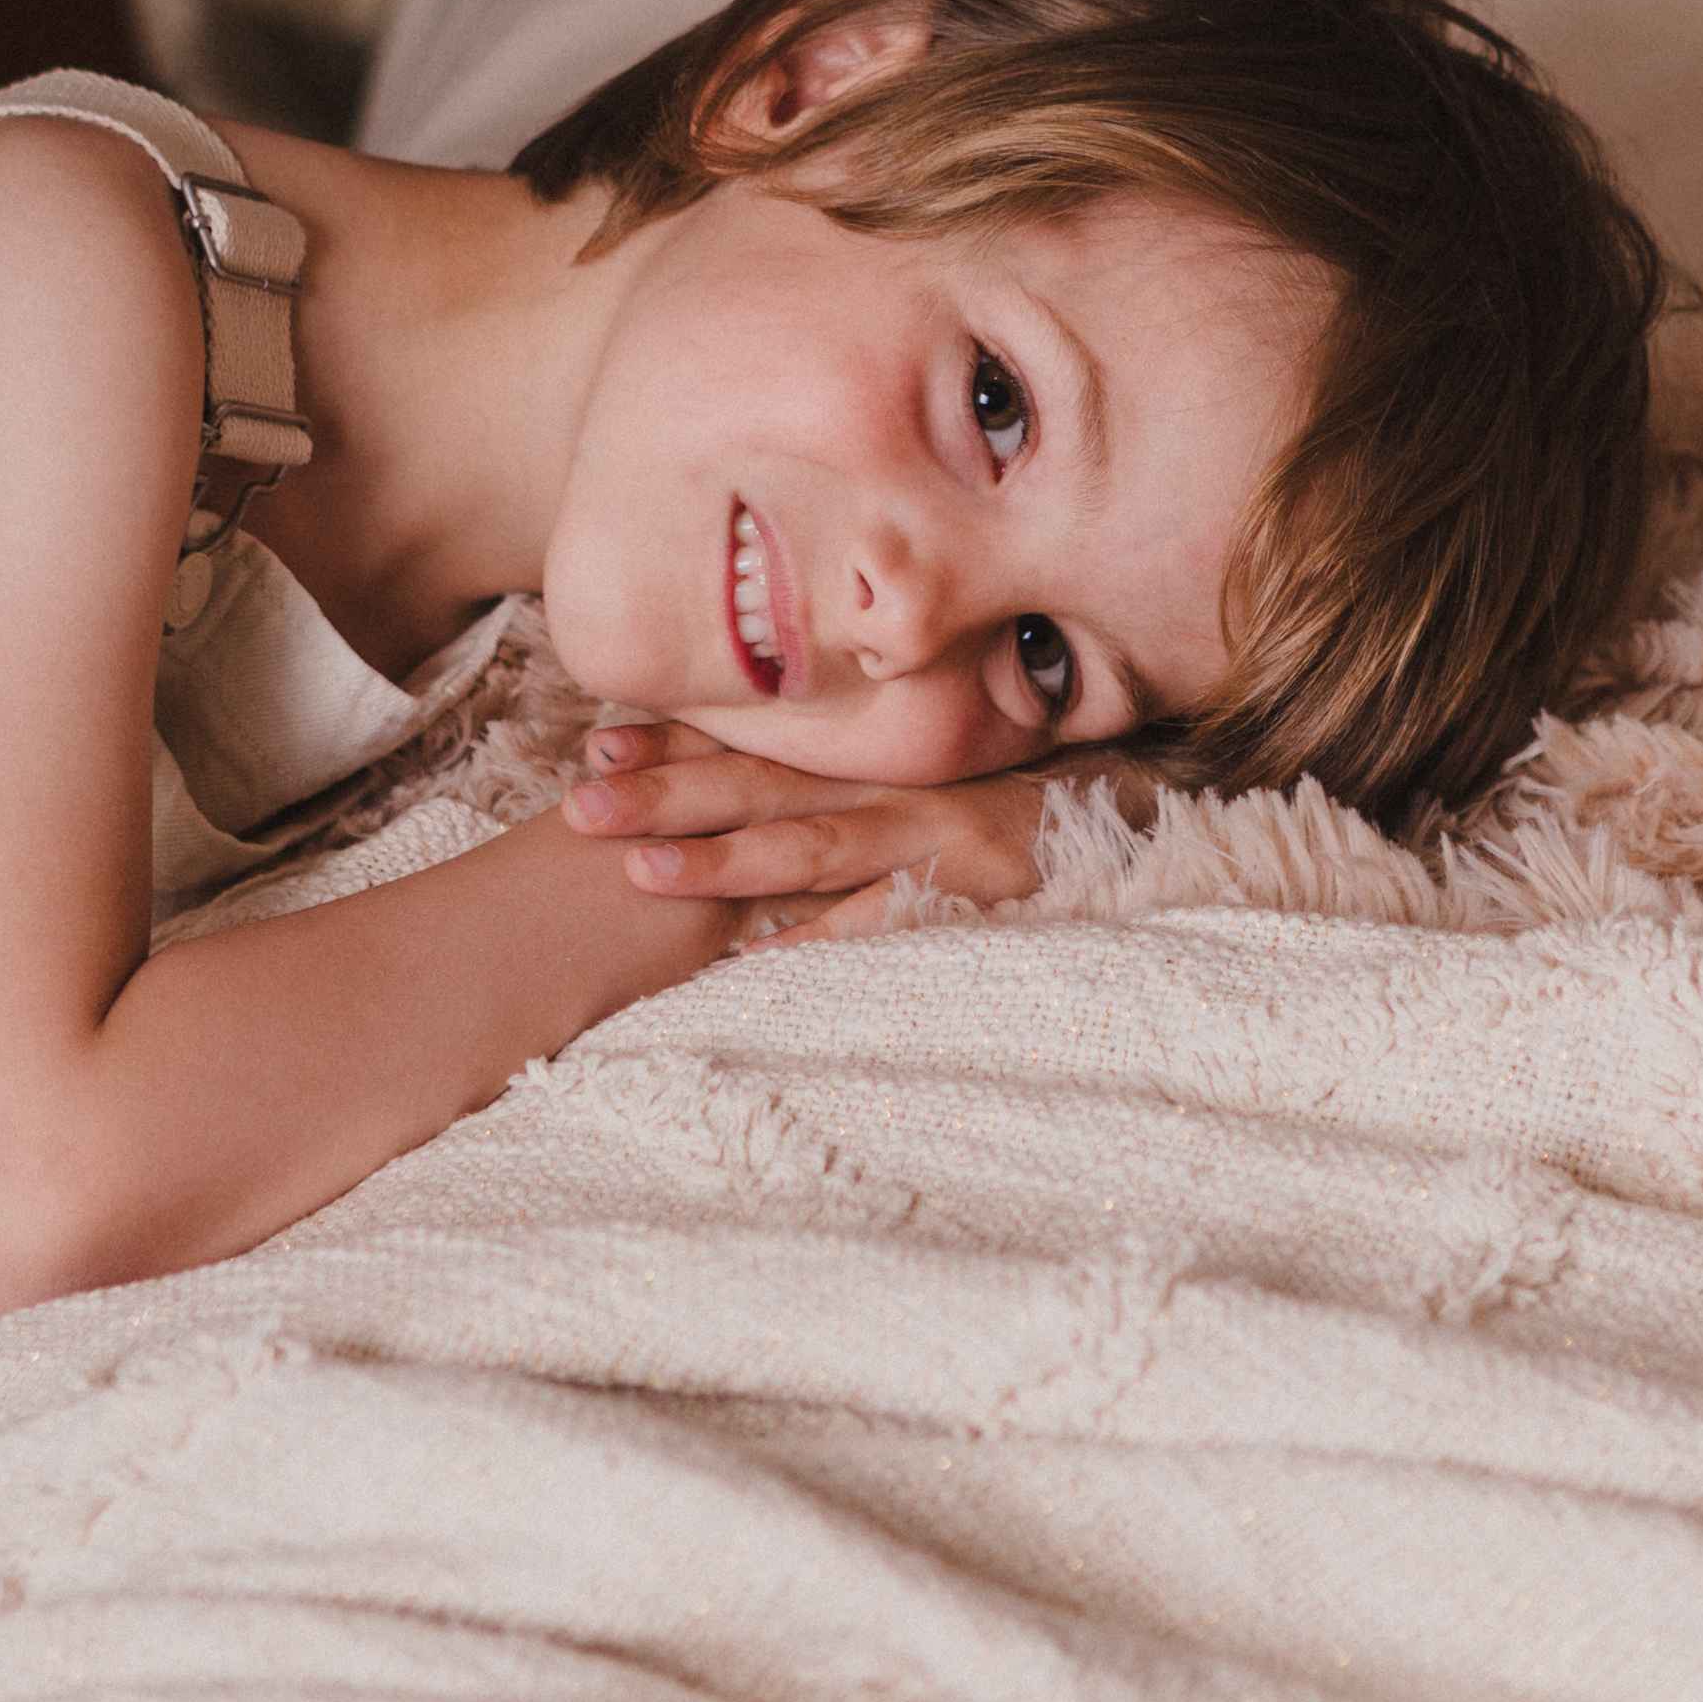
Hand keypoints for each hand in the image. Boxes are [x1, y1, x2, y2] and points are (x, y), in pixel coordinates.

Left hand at [562, 719, 1084, 951]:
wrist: (1127, 820)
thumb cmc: (999, 813)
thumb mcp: (907, 785)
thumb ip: (827, 791)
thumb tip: (718, 813)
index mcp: (858, 760)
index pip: (751, 744)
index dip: (668, 744)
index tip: (590, 750)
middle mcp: (882, 785)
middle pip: (758, 784)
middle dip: (663, 794)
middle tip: (576, 806)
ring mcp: (927, 831)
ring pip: (809, 844)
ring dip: (723, 860)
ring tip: (644, 872)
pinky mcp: (972, 883)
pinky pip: (887, 915)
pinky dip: (823, 935)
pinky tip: (759, 957)